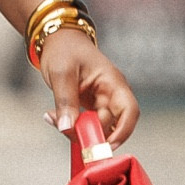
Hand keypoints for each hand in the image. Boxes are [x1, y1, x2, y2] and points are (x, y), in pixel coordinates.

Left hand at [39, 27, 138, 145]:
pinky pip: (85, 122)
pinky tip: (55, 117)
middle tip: (66, 130)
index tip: (106, 145)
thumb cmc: (64, 49)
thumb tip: (67, 127)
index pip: (129, 111)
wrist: (57, 39)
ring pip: (96, 126)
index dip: (123, 131)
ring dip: (77, 129)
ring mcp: (101, 100)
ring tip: (54, 118)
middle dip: (89, 133)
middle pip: (111, 124)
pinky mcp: (90, 105)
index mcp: (113, 82)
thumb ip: (65, 101)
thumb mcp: (62, 73)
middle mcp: (111, 93)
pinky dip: (71, 124)